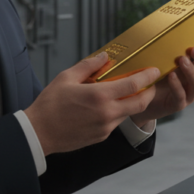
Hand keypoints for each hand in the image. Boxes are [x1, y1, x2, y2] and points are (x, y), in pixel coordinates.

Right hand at [24, 53, 159, 155]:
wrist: (38, 133)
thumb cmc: (50, 104)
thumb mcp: (66, 78)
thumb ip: (88, 65)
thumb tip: (104, 57)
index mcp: (99, 95)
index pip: (134, 85)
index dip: (148, 76)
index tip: (154, 70)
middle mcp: (107, 113)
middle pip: (140, 103)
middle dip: (150, 92)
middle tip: (150, 83)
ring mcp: (105, 127)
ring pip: (128, 113)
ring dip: (132, 103)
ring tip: (126, 93)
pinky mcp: (101, 136)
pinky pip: (116, 122)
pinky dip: (117, 113)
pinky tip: (107, 106)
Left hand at [130, 36, 193, 127]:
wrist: (141, 100)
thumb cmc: (155, 77)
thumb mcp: (163, 60)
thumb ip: (169, 49)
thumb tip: (167, 26)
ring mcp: (188, 94)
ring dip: (191, 71)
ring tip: (181, 60)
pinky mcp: (177, 105)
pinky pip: (180, 96)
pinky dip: (177, 85)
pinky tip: (171, 76)